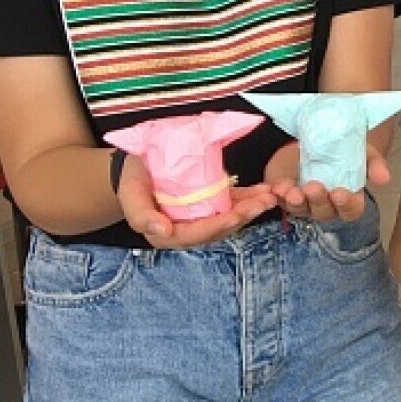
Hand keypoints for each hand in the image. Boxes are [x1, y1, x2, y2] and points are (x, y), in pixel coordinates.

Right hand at [117, 152, 277, 248]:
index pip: (196, 234)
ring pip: (230, 216)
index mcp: (167, 233)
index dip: (216, 226)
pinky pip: (232, 203)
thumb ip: (142, 216)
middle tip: (263, 204)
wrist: (136, 166)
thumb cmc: (132, 181)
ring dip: (251, 208)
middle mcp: (188, 229)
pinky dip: (250, 197)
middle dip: (243, 216)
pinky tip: (265, 190)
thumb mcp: (130, 196)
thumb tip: (162, 231)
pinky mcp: (212, 204)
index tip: (234, 217)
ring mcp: (202, 217)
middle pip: (219, 228)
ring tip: (270, 196)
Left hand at [265, 140, 390, 222]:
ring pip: (299, 210)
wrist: (321, 138)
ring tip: (291, 191)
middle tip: (313, 186)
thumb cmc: (346, 150)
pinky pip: (279, 200)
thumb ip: (375, 165)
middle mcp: (325, 205)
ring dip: (295, 203)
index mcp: (347, 199)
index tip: (339, 193)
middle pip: (323, 213)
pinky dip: (276, 196)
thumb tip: (384, 179)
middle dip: (317, 201)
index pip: (350, 210)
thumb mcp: (365, 153)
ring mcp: (303, 202)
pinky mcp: (284, 194)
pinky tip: (276, 188)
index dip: (345, 205)